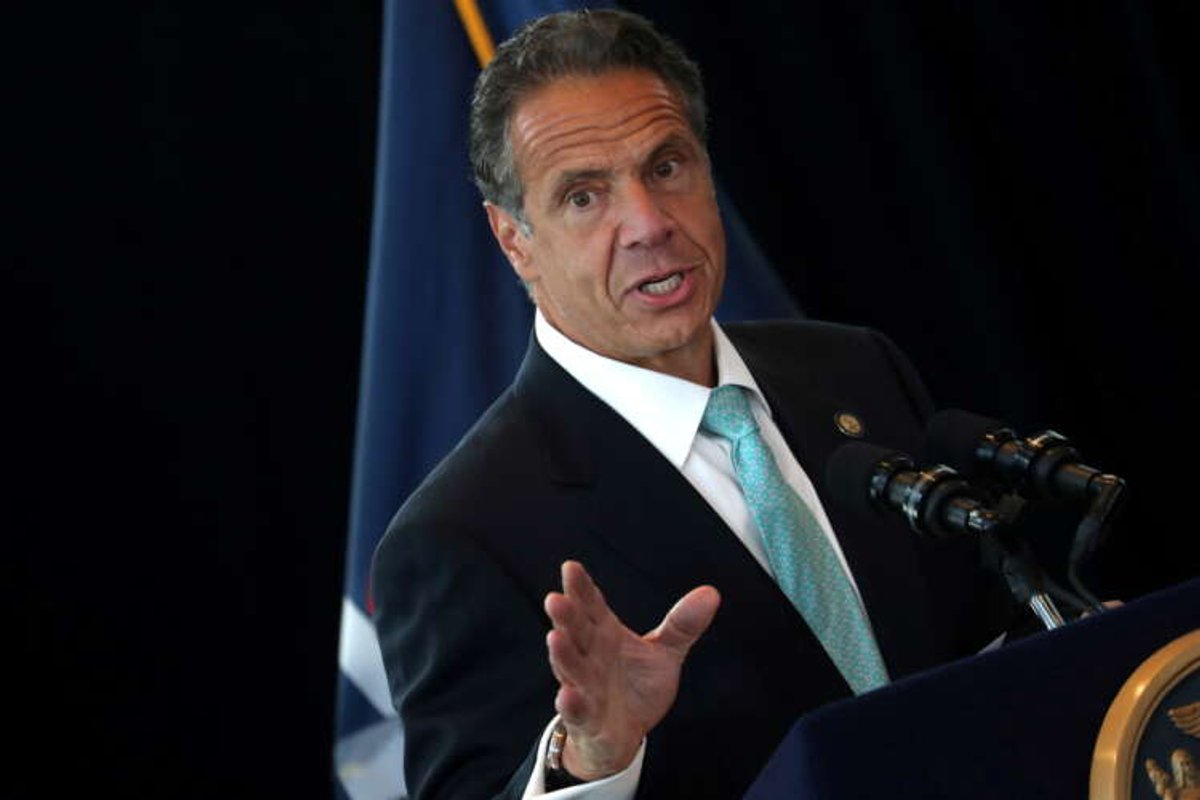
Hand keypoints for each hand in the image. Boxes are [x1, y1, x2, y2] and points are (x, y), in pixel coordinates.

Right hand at [543, 561, 720, 780]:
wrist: (624, 734)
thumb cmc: (635, 686)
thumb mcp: (663, 653)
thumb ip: (682, 624)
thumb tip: (711, 593)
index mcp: (604, 634)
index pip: (591, 606)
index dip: (580, 588)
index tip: (571, 567)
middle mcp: (589, 657)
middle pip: (575, 632)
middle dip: (565, 616)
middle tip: (555, 599)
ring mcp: (585, 687)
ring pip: (570, 668)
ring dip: (562, 654)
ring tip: (555, 637)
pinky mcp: (587, 720)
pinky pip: (577, 711)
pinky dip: (571, 704)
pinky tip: (567, 694)